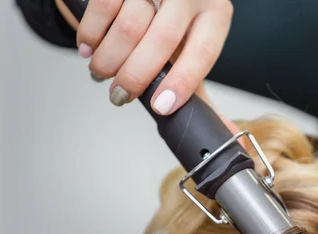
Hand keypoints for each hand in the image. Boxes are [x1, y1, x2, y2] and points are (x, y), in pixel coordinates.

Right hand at [56, 0, 232, 114]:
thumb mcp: (192, 53)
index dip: (182, 82)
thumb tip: (227, 136)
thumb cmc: (173, 23)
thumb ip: (201, 94)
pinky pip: (104, 6)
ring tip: (102, 72)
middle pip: (163, 39)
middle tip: (121, 95)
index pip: (203, 51)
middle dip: (136, 76)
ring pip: (130, 24)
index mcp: (214, 14)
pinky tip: (89, 48)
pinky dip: (91, 33)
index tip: (162, 106)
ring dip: (110, 58)